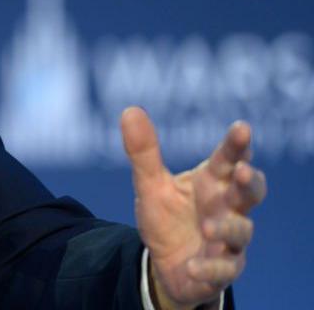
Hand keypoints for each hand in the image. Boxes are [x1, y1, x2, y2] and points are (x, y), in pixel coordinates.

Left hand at [121, 107, 266, 309]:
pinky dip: (210, 268)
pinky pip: (223, 270)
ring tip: (206, 226)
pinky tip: (194, 265)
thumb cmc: (167, 216)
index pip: (229, 160)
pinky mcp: (222, 269)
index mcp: (212, 183)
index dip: (236, 146)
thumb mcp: (151, 185)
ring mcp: (229, 240)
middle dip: (251, 182)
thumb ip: (144, 151)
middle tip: (243, 172)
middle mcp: (227, 208)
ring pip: (241, 231)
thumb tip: (130, 109)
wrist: (165, 263)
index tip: (241, 128)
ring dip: (227, 228)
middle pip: (250, 193)